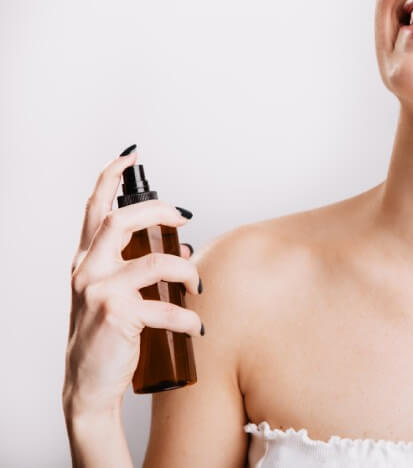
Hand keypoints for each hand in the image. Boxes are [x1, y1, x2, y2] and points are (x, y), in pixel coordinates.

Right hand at [63, 146, 201, 417]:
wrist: (89, 383)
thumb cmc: (107, 336)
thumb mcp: (114, 294)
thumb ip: (138, 268)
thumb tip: (184, 250)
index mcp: (86, 261)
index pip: (94, 209)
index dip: (111, 177)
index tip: (131, 155)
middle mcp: (87, 271)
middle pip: (120, 221)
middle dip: (157, 211)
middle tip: (182, 219)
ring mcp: (99, 293)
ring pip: (154, 262)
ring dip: (186, 270)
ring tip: (197, 286)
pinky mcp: (117, 316)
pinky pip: (165, 307)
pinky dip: (187, 316)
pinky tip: (196, 326)